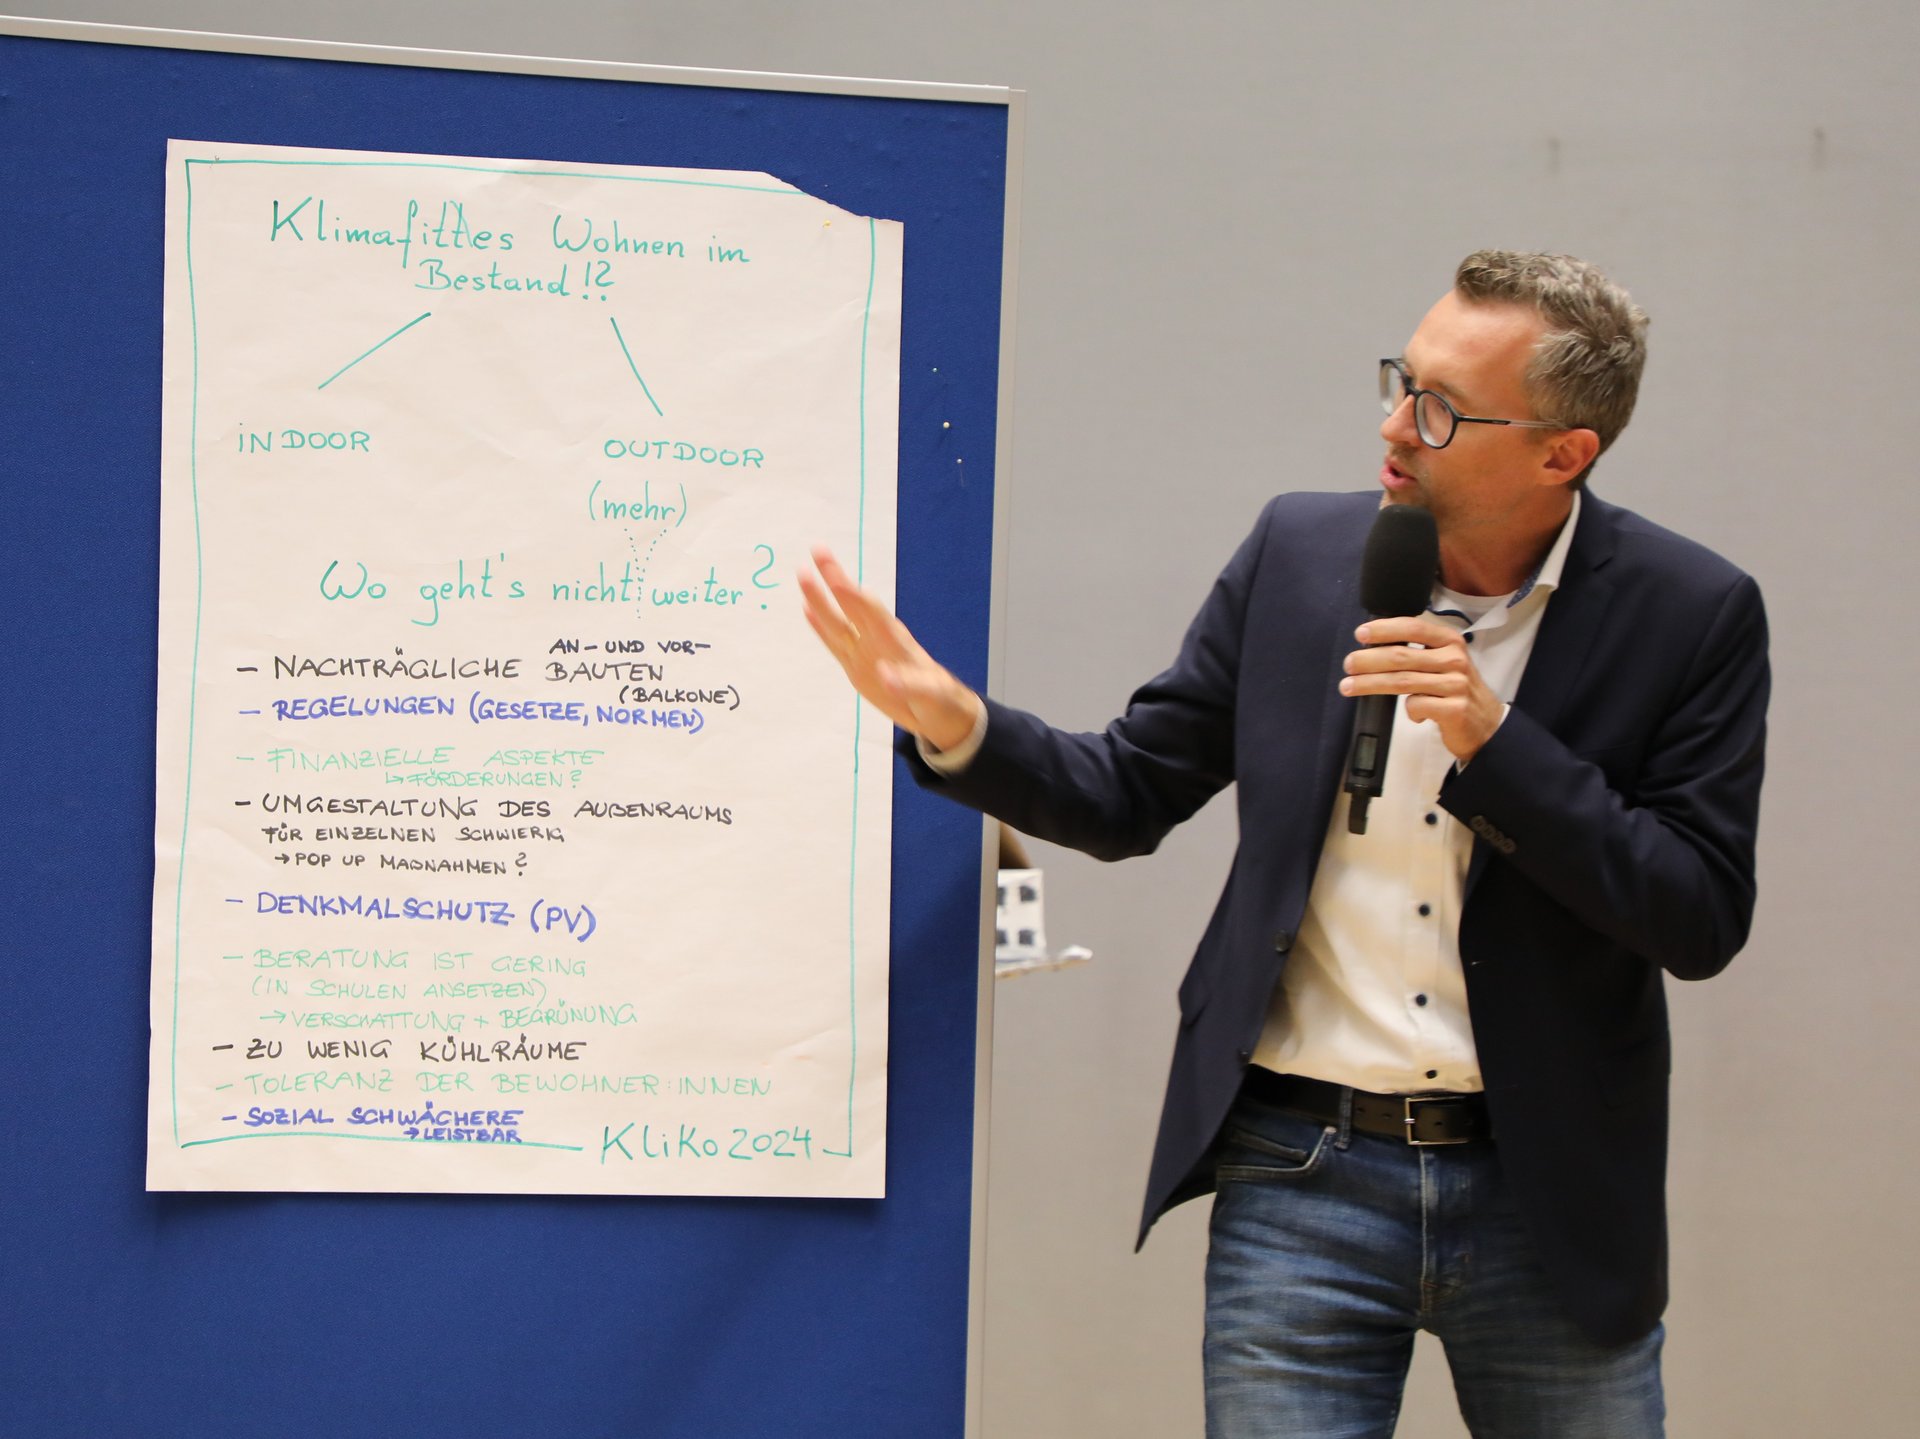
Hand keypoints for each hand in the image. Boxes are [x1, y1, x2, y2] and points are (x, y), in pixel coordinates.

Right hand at [799, 547, 983, 750]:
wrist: (940, 713)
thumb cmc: (941, 701)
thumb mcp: (931, 696)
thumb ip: (909, 685)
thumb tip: (885, 675)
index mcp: (897, 642)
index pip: (871, 612)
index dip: (854, 595)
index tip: (837, 578)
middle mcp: (878, 640)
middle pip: (852, 605)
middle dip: (835, 578)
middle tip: (818, 550)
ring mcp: (865, 652)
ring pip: (837, 621)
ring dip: (820, 598)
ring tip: (802, 573)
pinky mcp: (857, 667)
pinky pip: (834, 643)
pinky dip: (819, 626)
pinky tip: (807, 609)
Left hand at [1339, 616, 1503, 762]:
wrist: (1486, 725)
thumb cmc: (1456, 690)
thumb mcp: (1444, 662)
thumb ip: (1418, 653)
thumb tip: (1373, 648)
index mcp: (1450, 641)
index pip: (1413, 628)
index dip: (1385, 629)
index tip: (1361, 633)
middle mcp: (1455, 659)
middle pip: (1401, 656)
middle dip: (1368, 660)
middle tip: (1348, 664)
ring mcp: (1456, 684)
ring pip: (1402, 681)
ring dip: (1370, 684)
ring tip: (1349, 686)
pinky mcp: (1454, 708)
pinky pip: (1417, 705)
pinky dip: (1409, 711)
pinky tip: (1414, 714)